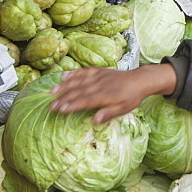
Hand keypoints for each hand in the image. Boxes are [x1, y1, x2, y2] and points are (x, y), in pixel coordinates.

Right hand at [50, 63, 177, 123]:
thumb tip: (94, 121)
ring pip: (79, 80)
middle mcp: (100, 85)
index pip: (85, 101)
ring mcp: (99, 76)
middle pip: (79, 91)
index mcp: (106, 96)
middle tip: (51, 104)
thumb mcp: (123, 109)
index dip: (72, 105)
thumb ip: (108, 114)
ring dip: (65, 85)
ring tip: (52, 90)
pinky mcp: (100, 71)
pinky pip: (85, 71)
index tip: (60, 109)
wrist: (140, 80)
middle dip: (64, 98)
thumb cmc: (131, 98)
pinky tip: (64, 75)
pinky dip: (74, 73)